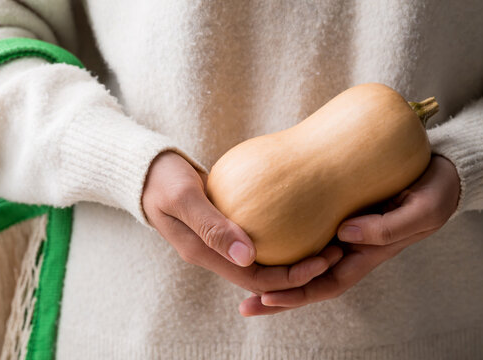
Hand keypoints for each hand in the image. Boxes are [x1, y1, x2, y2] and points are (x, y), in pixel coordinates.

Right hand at [142, 151, 342, 295]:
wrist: (148, 170)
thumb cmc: (162, 179)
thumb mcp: (184, 198)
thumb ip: (213, 227)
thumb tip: (248, 256)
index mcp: (204, 253)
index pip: (254, 278)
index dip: (288, 277)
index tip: (320, 262)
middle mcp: (214, 253)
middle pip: (264, 274)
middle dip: (300, 270)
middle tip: (335, 251)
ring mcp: (220, 241)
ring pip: (262, 258)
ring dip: (294, 255)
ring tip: (327, 239)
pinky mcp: (226, 225)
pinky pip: (258, 237)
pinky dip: (281, 235)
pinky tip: (304, 219)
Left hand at [240, 155, 459, 315]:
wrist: (435, 170)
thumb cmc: (433, 193)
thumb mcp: (421, 211)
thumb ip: (388, 227)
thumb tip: (344, 234)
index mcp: (365, 255)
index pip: (326, 285)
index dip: (297, 296)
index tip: (267, 299)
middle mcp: (346, 247)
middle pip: (305, 278)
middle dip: (276, 294)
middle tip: (243, 304)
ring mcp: (337, 228)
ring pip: (300, 254)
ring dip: (273, 265)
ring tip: (240, 269)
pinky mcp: (331, 207)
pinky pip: (303, 222)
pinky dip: (282, 229)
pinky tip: (257, 223)